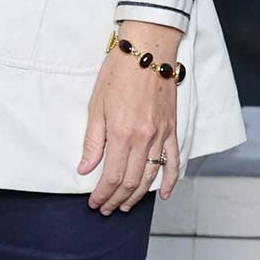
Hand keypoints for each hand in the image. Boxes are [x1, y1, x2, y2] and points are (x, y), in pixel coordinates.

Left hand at [77, 22, 181, 214]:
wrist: (147, 50)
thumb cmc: (117, 73)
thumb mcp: (96, 105)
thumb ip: (92, 141)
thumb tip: (85, 168)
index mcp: (122, 133)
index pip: (112, 176)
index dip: (103, 194)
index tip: (94, 203)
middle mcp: (144, 138)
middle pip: (132, 181)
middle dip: (117, 199)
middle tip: (106, 209)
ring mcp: (161, 135)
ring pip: (151, 176)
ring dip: (138, 195)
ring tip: (125, 206)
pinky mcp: (172, 129)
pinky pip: (174, 161)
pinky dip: (170, 181)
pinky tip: (164, 195)